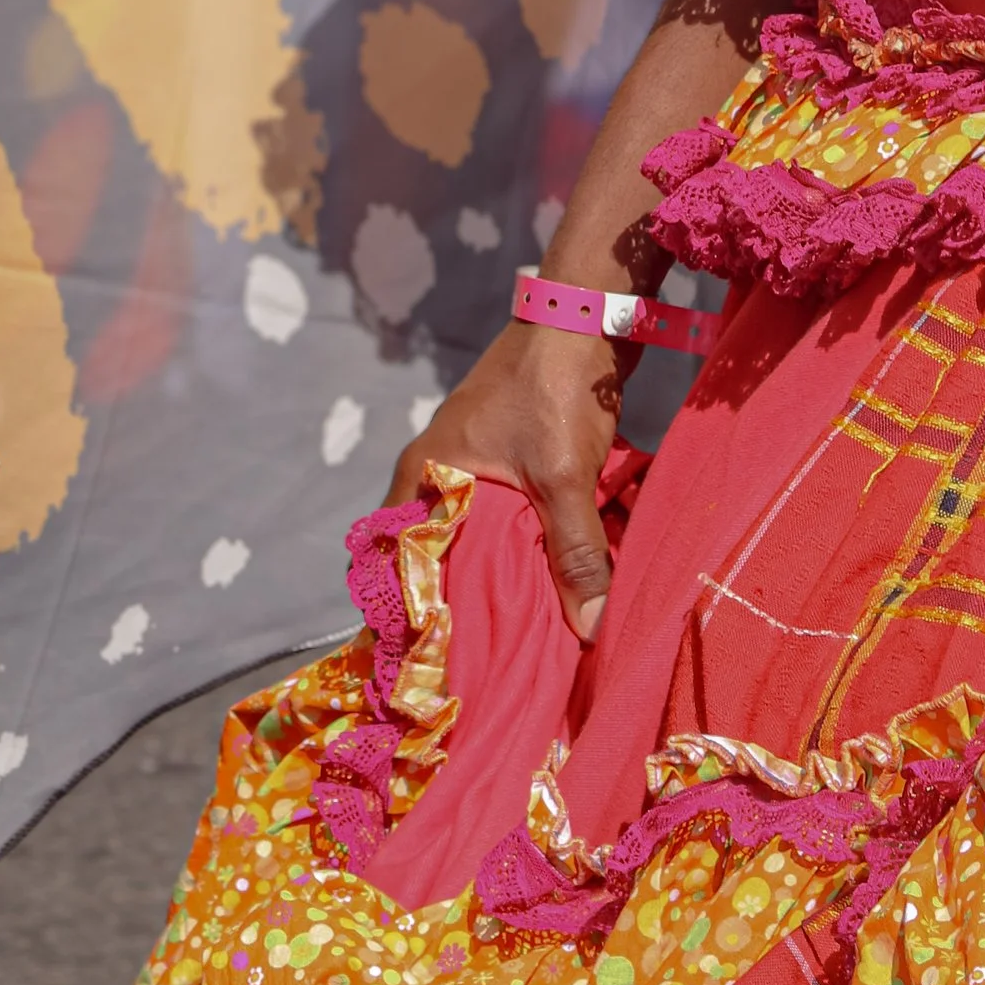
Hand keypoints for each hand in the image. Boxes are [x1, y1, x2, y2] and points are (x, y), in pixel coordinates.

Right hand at [387, 320, 625, 641]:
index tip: (426, 667)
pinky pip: (516, 524)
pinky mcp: (513, 465)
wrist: (583, 316)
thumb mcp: (563, 476)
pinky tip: (559, 591)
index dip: (406, 611)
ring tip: (522, 643)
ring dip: (506, 582)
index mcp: (428, 473)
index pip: (395, 556)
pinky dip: (534, 553)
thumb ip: (573, 552)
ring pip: (484, 542)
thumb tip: (589, 632)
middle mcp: (441, 473)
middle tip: (483, 669)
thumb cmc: (552, 388)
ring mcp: (477, 467)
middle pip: (442, 557)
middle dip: (464, 609)